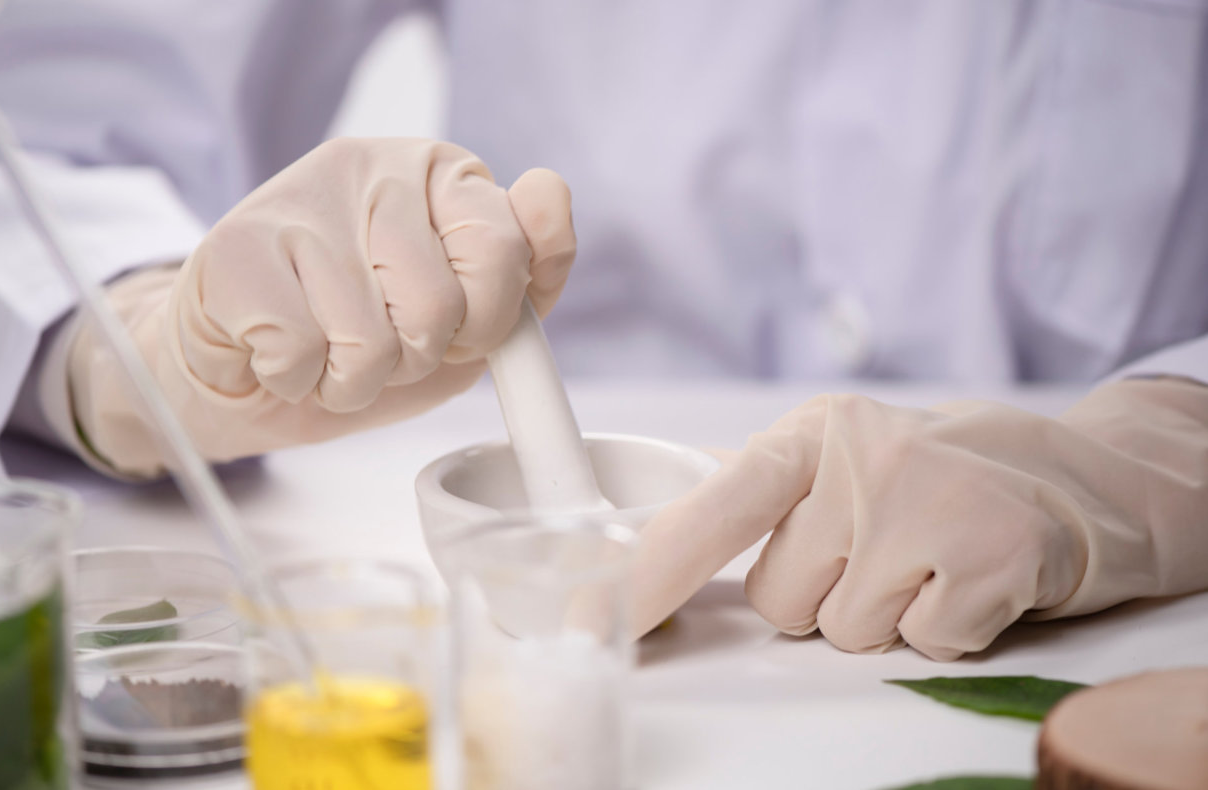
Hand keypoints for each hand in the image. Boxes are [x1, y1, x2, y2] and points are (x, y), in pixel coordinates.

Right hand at [60, 138, 574, 476]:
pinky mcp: (234, 248)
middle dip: (415, 357)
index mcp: (441, 173)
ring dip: (353, 380)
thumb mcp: (468, 318)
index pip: (505, 246)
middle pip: (438, 307)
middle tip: (379, 343)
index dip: (486, 319)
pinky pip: (301, 355)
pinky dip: (296, 379)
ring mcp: (299, 201)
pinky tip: (278, 350)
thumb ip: (528, 276)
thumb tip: (550, 193)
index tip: (458, 328)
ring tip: (325, 350)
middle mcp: (373, 168)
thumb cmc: (362, 336)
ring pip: (371, 342)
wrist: (244, 366)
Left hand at [632, 379, 1207, 659]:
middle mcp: (859, 458)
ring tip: (924, 561)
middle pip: (779, 599)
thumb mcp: (837, 456)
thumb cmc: (930, 475)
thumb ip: (757, 493)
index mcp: (809, 433)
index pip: (714, 506)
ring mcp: (923, 503)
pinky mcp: (987, 555)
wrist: (1071, 474)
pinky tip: (969, 579)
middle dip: (820, 598)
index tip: (592, 613)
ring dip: (882, 615)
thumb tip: (654, 540)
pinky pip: (920, 642)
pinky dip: (945, 628)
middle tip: (877, 552)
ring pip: (844, 630)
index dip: (653, 568)